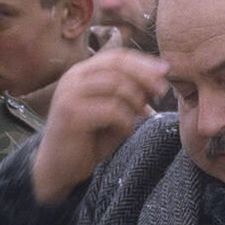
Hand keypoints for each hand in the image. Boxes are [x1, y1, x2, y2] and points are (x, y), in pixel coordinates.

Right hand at [33, 50, 169, 203]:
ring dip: (136, 100)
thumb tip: (159, 80)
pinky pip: (111, 110)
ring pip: (116, 85)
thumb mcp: (115, 112)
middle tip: (162, 90)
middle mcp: (73, 77)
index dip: (143, 62)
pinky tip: (127, 131)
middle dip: (145, 75)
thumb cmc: (89, 138)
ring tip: (141, 115)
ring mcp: (70, 94)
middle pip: (117, 65)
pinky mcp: (72, 113)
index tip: (165, 71)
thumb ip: (132, 95)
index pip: (117, 56)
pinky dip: (126, 120)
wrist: (59, 167)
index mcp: (82, 72)